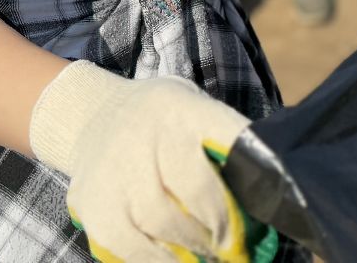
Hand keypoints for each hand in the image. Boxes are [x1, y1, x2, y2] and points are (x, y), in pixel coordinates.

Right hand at [30, 60, 250, 261]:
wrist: (93, 117)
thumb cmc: (162, 123)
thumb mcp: (194, 112)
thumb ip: (222, 144)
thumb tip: (265, 193)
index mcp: (181, 108)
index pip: (227, 141)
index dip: (246, 185)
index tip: (251, 223)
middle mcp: (145, 132)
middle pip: (194, 190)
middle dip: (220, 228)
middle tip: (232, 248)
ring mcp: (113, 168)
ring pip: (161, 222)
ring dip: (192, 248)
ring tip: (206, 256)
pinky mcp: (91, 202)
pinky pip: (129, 245)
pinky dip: (157, 261)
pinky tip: (175, 261)